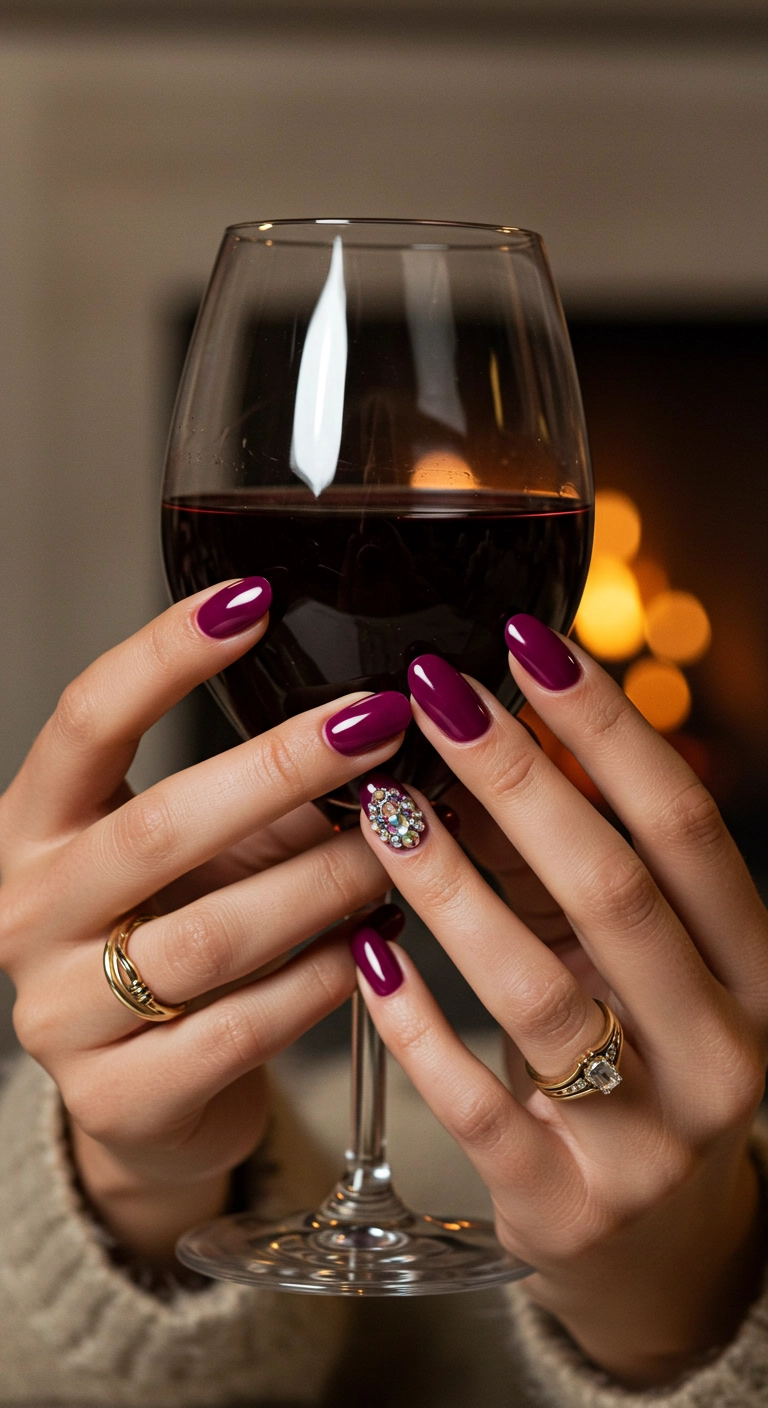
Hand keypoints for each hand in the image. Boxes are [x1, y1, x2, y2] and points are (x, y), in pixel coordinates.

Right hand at [0, 580, 409, 1260]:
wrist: (140, 1098)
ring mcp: (62, 1012)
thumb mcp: (194, 855)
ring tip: (397, 846)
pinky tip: (371, 947)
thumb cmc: (172, 940)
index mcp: (38, 826)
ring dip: (320, 883)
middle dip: (282, 769)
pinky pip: (236, 1030)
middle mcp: (30, 911)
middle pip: (160, 825)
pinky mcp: (117, 1097)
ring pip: (210, 936)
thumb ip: (257, 798)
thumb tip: (373, 720)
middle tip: (377, 726)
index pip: (86, 719)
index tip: (254, 599)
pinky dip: (319, 982)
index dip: (166, 655)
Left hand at [352, 627, 767, 1387]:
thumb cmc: (633, 1054)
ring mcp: (649, 1137)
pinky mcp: (565, 1201)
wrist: (649, 1236)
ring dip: (449, 887)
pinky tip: (361, 950)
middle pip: (616, 893)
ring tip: (381, 809)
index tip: (530, 646)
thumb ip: (565, 864)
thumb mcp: (623, 956)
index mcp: (751, 968)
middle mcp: (722, 1049)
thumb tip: (479, 739)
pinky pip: (474, 1102)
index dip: (606, 731)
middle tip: (435, 697)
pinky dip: (412, 1020)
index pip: (684, 828)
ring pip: (537, 993)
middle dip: (518, 782)